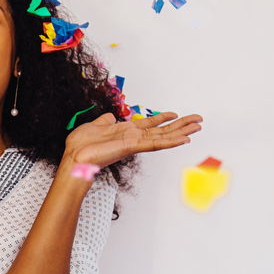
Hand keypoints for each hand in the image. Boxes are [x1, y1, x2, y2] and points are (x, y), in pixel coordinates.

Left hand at [64, 110, 202, 168]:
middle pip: (162, 130)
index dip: (163, 119)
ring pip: (164, 136)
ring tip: (198, 126)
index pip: (150, 124)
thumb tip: (110, 116)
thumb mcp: (94, 126)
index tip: (176, 115)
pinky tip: (184, 138)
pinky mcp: (133, 146)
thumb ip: (105, 121)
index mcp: (126, 132)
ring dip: (182, 131)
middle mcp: (134, 138)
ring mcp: (135, 143)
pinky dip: (171, 141)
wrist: (74, 158)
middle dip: (181, 125)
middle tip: (198, 120)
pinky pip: (155, 143)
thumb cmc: (81, 146)